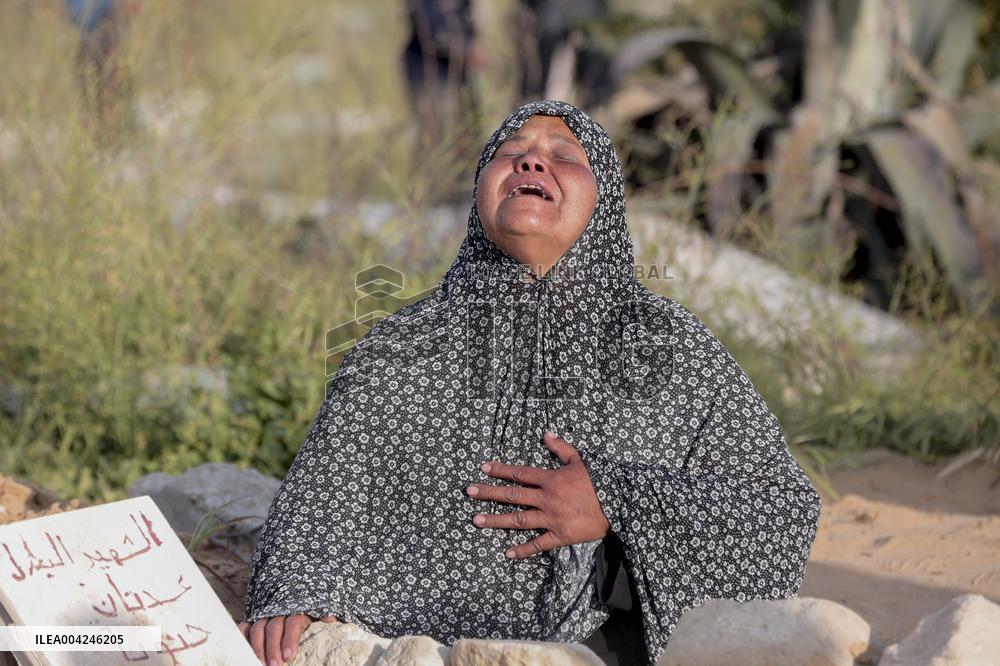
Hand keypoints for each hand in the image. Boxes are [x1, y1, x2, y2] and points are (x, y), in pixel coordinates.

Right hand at [238, 613, 340, 664]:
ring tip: (260, 664)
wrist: (298, 594)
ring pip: (258, 629)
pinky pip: (245, 626)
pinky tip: (243, 651)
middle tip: (274, 665)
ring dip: (258, 647)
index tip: (288, 656)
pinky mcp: (254, 619)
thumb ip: (324, 614)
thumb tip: (331, 618)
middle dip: (272, 648)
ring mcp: (265, 614)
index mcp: (298, 610)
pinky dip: (242, 637)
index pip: (293, 623)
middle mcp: (279, 611)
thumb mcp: (320, 611)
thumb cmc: (311, 611)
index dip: (290, 638)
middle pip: (273, 628)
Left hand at [466, 431, 610, 558]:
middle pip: (512, 495)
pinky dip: (523, 550)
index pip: (520, 473)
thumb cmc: (601, 480)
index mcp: (551, 479)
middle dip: (489, 493)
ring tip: (476, 520)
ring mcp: (552, 518)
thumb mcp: (581, 460)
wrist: (619, 504)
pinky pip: (538, 544)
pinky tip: (507, 553)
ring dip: (496, 520)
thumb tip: (546, 434)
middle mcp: (547, 498)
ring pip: (519, 519)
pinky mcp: (560, 536)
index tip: (483, 468)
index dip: (500, 469)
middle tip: (470, 491)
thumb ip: (561, 448)